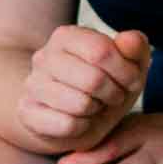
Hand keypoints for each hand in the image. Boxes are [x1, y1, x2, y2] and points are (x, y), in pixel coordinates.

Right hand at [17, 27, 149, 147]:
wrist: (72, 115)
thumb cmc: (106, 85)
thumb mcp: (129, 65)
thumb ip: (135, 47)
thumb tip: (127, 38)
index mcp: (66, 36)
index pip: (101, 51)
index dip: (127, 72)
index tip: (133, 82)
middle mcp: (43, 57)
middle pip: (93, 79)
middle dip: (114, 93)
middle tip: (115, 96)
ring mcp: (32, 85)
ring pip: (80, 104)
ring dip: (97, 110)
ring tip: (96, 106)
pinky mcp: (27, 112)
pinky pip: (67, 125)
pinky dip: (82, 127)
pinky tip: (79, 120)